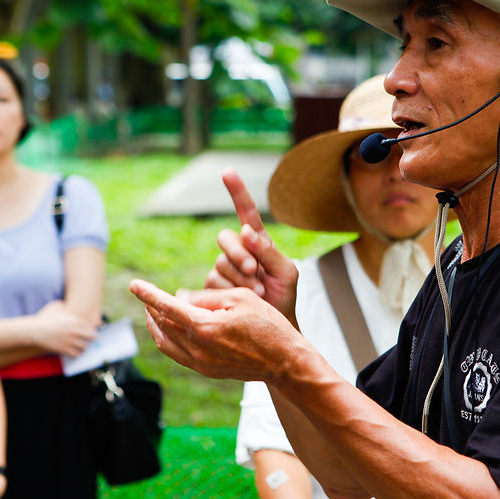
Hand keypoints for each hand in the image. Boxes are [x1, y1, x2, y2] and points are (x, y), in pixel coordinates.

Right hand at [32, 300, 99, 356]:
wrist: (33, 329)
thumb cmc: (43, 318)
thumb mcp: (54, 306)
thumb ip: (63, 305)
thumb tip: (66, 305)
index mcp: (74, 320)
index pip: (91, 325)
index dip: (90, 328)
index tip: (87, 330)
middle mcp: (74, 330)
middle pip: (92, 336)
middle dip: (90, 337)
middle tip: (86, 338)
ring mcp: (69, 340)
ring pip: (85, 347)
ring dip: (83, 346)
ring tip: (79, 345)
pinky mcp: (64, 349)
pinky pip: (76, 354)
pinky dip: (76, 353)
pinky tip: (73, 350)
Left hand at [130, 279, 306, 383]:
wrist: (284, 361)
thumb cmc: (267, 325)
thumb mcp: (240, 298)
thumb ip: (207, 296)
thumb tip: (181, 297)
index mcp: (205, 328)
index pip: (167, 308)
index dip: (148, 294)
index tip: (134, 284)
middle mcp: (198, 349)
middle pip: (162, 326)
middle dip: (151, 308)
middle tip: (147, 295)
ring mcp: (201, 364)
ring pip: (165, 343)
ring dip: (156, 326)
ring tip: (154, 311)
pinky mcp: (207, 371)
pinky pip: (177, 355)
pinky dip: (168, 339)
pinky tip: (171, 329)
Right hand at [204, 168, 298, 322]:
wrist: (273, 327)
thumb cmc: (284, 298)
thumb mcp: (287, 273)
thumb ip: (270, 252)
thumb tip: (247, 232)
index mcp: (258, 242)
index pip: (246, 212)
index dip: (237, 191)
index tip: (227, 171)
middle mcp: (238, 251)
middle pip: (226, 238)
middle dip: (239, 254)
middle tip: (254, 270)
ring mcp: (223, 268)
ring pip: (221, 263)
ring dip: (241, 278)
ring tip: (258, 292)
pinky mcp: (212, 286)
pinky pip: (214, 281)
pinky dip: (231, 290)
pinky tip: (242, 300)